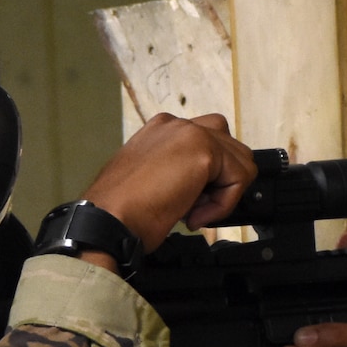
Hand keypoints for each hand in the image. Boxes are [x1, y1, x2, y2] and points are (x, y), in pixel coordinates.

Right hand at [77, 114, 259, 267]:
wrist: (106, 222)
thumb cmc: (118, 213)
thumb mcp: (151, 182)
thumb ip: (177, 172)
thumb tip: (205, 186)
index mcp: (161, 130)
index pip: (208, 142)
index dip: (206, 178)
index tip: (185, 203)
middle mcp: (176, 125)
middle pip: (229, 147)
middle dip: (219, 182)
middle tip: (191, 208)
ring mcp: (191, 134)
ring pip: (240, 161)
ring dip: (223, 193)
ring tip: (192, 212)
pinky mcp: (204, 151)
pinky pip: (239, 178)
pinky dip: (224, 204)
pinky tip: (194, 216)